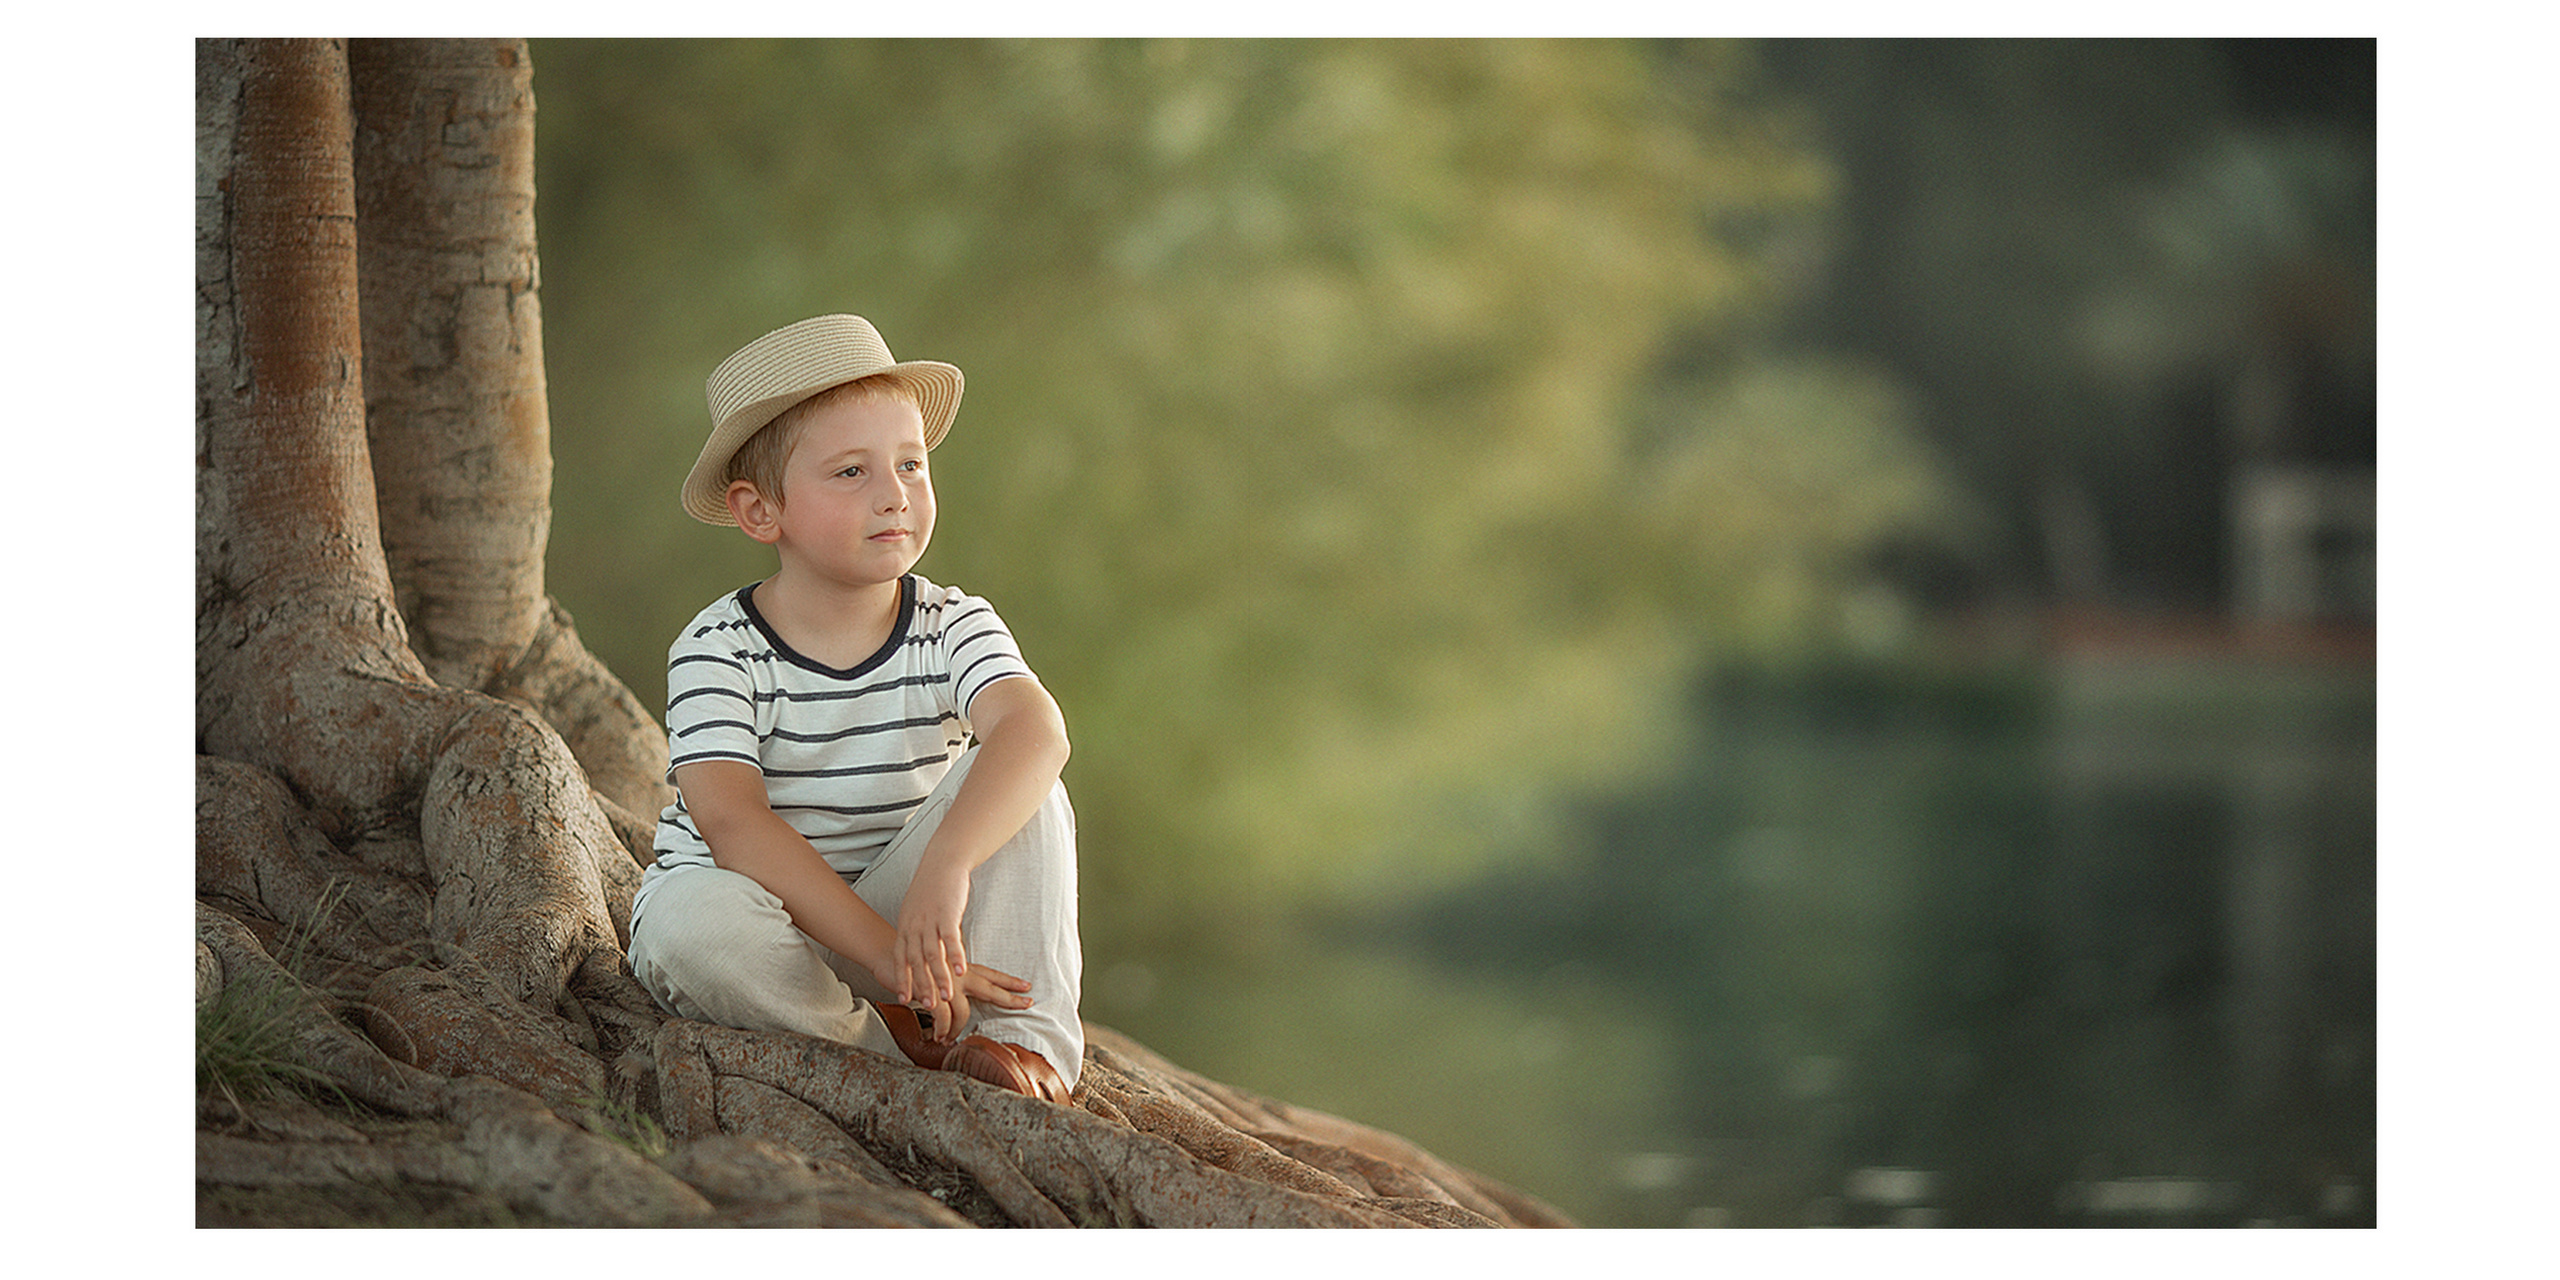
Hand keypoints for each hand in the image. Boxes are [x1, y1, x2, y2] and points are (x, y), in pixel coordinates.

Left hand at [890, 860, 973, 1009]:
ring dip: (939, 978)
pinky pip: (951, 940)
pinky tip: (961, 972)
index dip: (902, 979)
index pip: (901, 959)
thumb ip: (915, 931)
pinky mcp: (947, 914)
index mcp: (906, 927)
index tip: (905, 999)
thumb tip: (917, 950)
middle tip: (928, 1006)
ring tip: (947, 996)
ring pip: (933, 955)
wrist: (941, 863)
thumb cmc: (931, 888)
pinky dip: (955, 957)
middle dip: (921, 985)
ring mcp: (930, 921)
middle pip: (915, 962)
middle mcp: (915, 926)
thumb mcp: (916, 911)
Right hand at [913, 963, 1035, 1044]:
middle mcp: (958, 974)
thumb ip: (955, 986)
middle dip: (1009, 998)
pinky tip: (937, 1036)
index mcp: (963, 969)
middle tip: (1026, 1004)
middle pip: (989, 988)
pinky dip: (941, 1029)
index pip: (991, 975)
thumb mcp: (941, 974)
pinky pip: (942, 1016)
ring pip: (963, 1011)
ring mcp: (946, 982)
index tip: (1028, 988)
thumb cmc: (917, 969)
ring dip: (956, 1029)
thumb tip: (966, 1002)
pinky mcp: (931, 991)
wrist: (890, 958)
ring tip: (948, 1039)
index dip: (1009, 982)